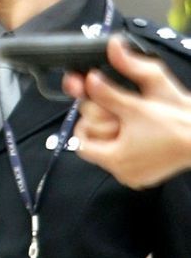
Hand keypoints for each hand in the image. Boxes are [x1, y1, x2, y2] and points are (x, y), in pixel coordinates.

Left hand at [63, 37, 190, 187]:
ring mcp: (136, 176)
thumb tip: (89, 80)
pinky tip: (140, 134)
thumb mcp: (135, 105)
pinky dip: (128, 146)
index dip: (85, 125)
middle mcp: (124, 173)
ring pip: (110, 153)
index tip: (95, 113)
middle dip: (100, 129)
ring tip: (130, 124)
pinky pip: (126, 160)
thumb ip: (107, 93)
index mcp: (116, 160)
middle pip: (95, 148)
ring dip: (115, 138)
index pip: (80, 145)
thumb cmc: (176, 124)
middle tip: (114, 115)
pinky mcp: (147, 175)